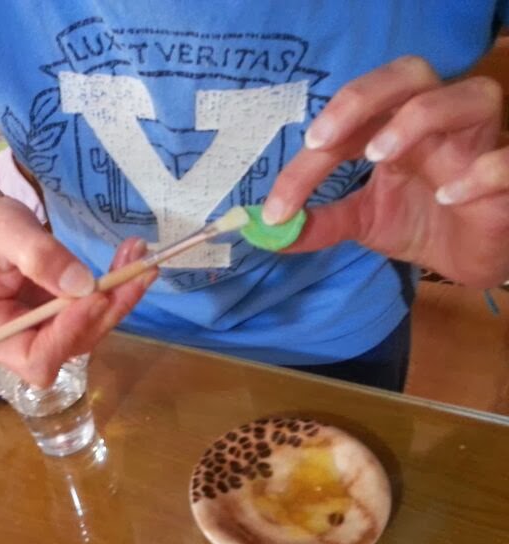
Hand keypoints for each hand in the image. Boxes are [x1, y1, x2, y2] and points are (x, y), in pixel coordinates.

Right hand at [0, 196, 155, 386]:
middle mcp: (17, 343)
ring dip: (119, 299)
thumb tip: (82, 285)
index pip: (34, 356)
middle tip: (137, 271)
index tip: (97, 296)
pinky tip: (132, 263)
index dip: (68, 334)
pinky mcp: (64, 323)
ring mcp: (44, 335)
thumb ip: (40, 257)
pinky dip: (117, 292)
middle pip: (70, 346)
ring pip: (91, 331)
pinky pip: (96, 315)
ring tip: (140, 260)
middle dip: (106, 311)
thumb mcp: (8, 232)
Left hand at [264, 55, 508, 287]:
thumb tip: (269, 232)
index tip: (278, 205)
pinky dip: (481, 172)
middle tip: (322, 141)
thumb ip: (320, 222)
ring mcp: (478, 146)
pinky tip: (448, 196)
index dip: (308, 159)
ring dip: (418, 119)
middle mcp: (438, 125)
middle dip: (362, 98)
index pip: (349, 122)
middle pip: (410, 74)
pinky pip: (508, 160)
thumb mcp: (362, 222)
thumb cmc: (422, 223)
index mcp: (396, 128)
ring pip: (471, 96)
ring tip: (378, 156)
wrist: (471, 258)